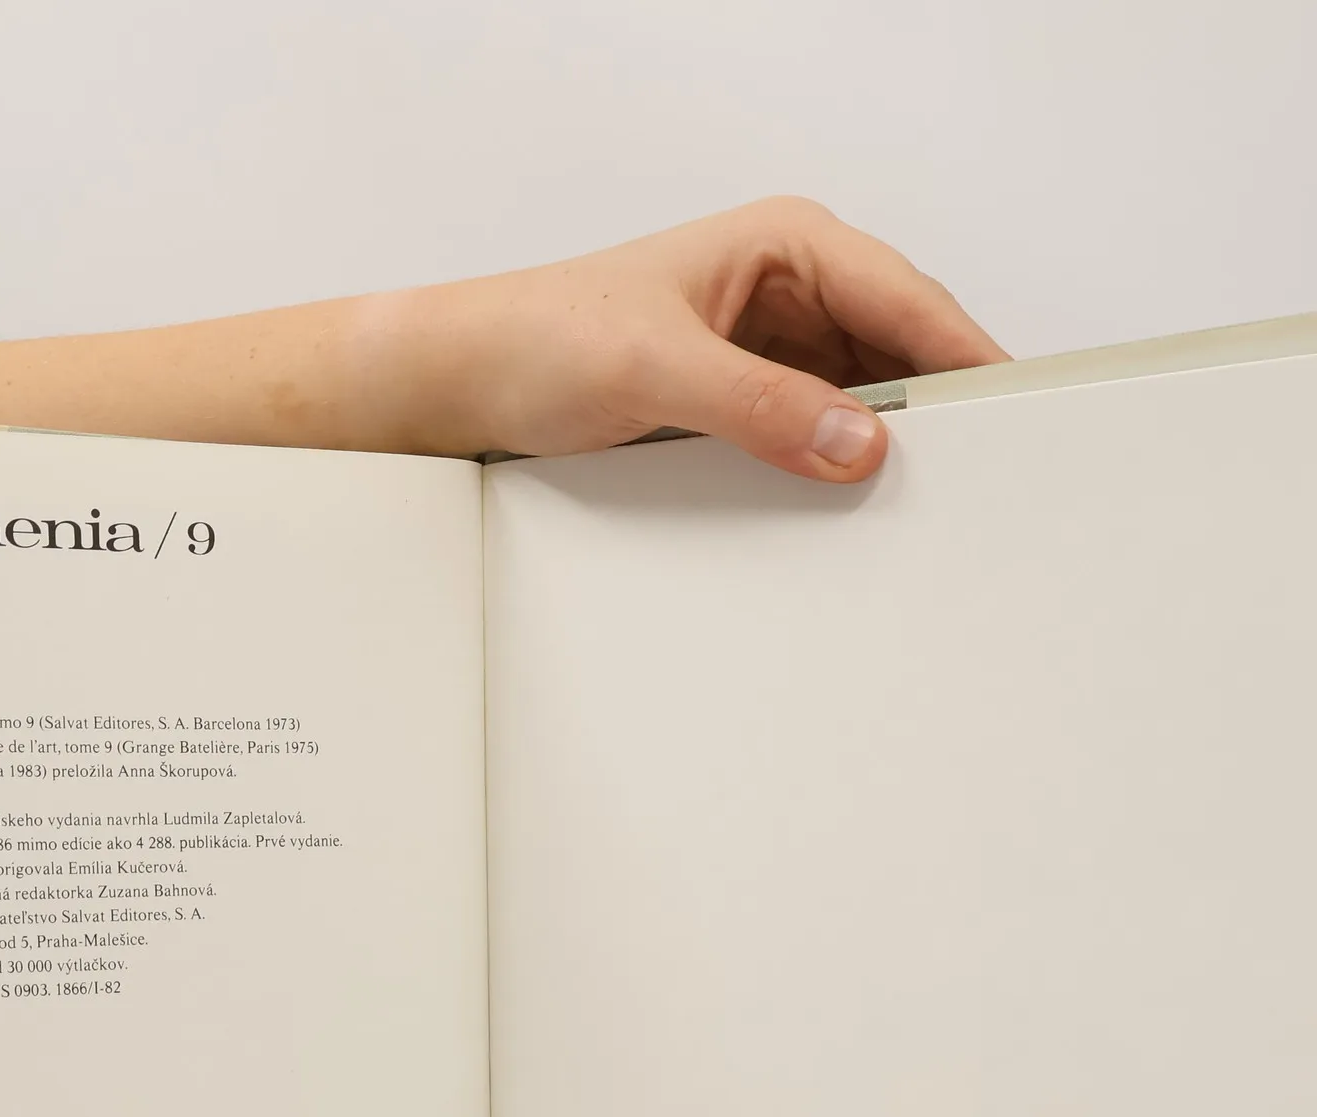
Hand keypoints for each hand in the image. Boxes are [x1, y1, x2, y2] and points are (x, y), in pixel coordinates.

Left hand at [420, 196, 1006, 474]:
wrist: (463, 384)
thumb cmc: (538, 340)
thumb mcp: (654, 372)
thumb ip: (759, 406)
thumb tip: (856, 441)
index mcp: (785, 245)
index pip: (909, 301)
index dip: (968, 361)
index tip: (1015, 418)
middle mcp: (788, 291)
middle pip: (901, 353)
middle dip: (937, 413)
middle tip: (979, 480)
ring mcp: (769, 351)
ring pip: (864, 402)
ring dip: (886, 449)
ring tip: (922, 504)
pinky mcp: (743, 405)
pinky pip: (815, 436)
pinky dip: (836, 469)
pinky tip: (849, 509)